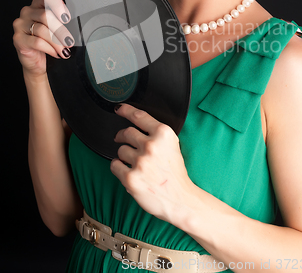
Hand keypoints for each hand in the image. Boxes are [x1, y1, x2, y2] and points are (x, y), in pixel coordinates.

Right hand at [13, 0, 74, 78]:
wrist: (37, 62)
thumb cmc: (49, 43)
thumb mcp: (56, 29)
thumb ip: (62, 22)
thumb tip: (77, 25)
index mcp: (38, 5)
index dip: (57, 5)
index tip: (67, 17)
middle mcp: (27, 12)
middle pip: (45, 15)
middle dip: (60, 30)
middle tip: (70, 41)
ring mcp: (21, 25)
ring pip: (42, 30)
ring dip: (57, 42)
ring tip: (65, 50)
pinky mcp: (18, 39)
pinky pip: (37, 42)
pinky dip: (50, 48)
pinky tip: (56, 53)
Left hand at [110, 103, 193, 222]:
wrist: (180, 200)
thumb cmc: (175, 173)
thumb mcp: (172, 145)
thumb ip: (156, 133)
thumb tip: (135, 122)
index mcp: (163, 134)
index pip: (139, 116)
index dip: (126, 110)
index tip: (119, 109)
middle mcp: (151, 145)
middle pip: (126, 132)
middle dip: (122, 136)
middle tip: (122, 140)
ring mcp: (140, 162)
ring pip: (120, 150)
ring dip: (124, 155)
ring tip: (135, 163)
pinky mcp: (131, 178)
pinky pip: (114, 165)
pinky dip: (119, 167)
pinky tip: (128, 171)